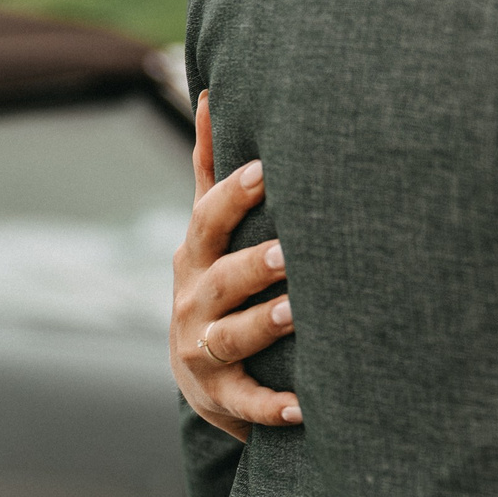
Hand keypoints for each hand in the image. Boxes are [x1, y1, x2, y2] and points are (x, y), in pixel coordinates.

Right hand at [170, 91, 300, 438]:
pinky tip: (305, 407)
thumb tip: (212, 89)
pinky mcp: (219, 395)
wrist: (201, 372)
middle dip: (253, 263)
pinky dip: (271, 405)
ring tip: (297, 313)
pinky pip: (243, 402)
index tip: (269, 168)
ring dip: (263, 324)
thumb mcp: (208, 230)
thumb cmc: (219, 280)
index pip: (209, 220)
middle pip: (219, 278)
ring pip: (229, 337)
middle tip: (291, 249)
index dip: (234, 195)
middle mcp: (192, 300)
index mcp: (196, 256)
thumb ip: (212, 169)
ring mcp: (201, 349)